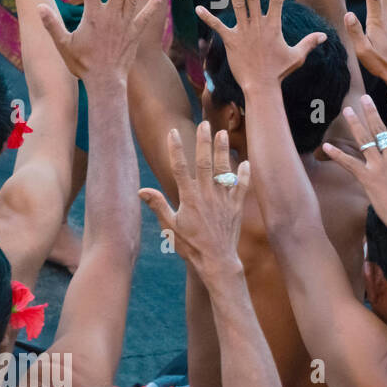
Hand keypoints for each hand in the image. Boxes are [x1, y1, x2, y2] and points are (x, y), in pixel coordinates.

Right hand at [38, 0, 162, 82]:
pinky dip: (154, 5)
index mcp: (93, 16)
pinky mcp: (135, 34)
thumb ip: (51, 24)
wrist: (105, 81)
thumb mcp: (62, 44)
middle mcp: (111, 17)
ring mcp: (125, 25)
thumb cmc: (82, 63)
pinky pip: (146, 17)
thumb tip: (38, 6)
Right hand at [139, 123, 249, 271]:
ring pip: (224, 170)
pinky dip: (244, 174)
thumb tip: (141, 190)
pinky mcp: (237, 207)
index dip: (176, 149)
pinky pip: (242, 187)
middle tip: (204, 124)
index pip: (180, 168)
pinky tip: (246, 161)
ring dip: (223, 151)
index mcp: (189, 199)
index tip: (172, 132)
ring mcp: (224, 200)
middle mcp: (207, 195)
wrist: (217, 261)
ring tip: (223, 133)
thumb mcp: (170, 227)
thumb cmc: (191, 246)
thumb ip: (158, 206)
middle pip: (204, 163)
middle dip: (204, 142)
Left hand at [195, 0, 325, 90]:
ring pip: (238, 6)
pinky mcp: (231, 41)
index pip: (277, 2)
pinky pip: (218, 26)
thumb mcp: (297, 56)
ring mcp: (243, 32)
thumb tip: (324, 35)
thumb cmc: (280, 72)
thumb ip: (309, 43)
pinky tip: (198, 8)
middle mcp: (258, 26)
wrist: (261, 86)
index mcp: (273, 27)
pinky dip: (208, 17)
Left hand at [322, 94, 386, 228]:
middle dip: (371, 112)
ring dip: (354, 124)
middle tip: (363, 98)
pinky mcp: (367, 179)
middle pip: (380, 130)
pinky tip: (326, 146)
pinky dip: (337, 155)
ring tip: (347, 111)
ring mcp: (379, 167)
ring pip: (364, 140)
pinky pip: (349, 164)